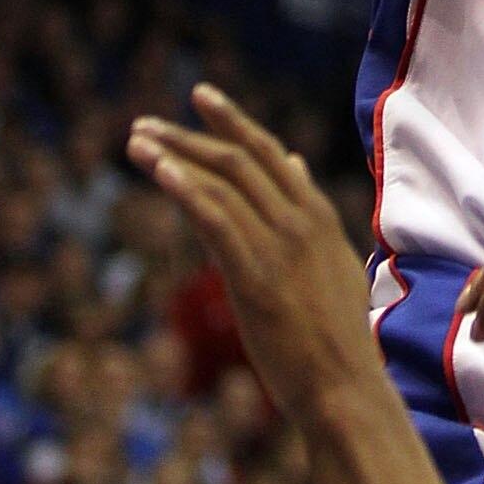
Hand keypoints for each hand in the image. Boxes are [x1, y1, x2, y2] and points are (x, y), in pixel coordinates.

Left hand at [126, 86, 379, 424]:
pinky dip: (188, 190)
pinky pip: (218, 220)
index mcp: (318, 215)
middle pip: (239, 160)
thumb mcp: (330, 260)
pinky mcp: (256, 277)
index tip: (200, 97)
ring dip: (175, 156)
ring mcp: (280, 247)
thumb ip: (307, 211)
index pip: (269, 153)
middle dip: (189, 136)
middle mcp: (300, 220)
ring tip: (137, 142)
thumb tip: (294, 163)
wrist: (346, 387)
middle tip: (144, 123)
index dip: (233, 121)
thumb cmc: (335, 334)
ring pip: (224, 182)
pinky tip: (161, 172)